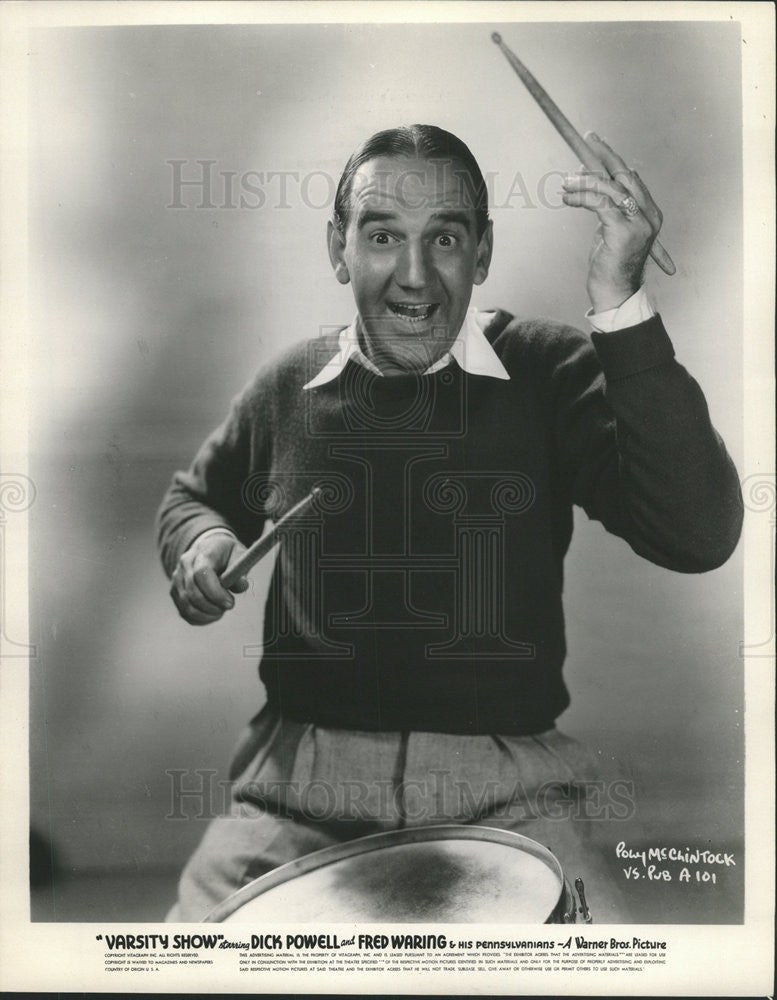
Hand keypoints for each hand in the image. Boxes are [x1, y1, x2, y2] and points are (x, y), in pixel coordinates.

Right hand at [170, 531, 248, 624]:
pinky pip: (184, 612)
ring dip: (206, 615)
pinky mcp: (175, 591)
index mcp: (202, 553)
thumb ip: (240, 571)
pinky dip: (199, 619)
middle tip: (228, 607)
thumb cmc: (228, 554)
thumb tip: (241, 585)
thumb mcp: (239, 556)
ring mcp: (177, 578)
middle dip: (212, 607)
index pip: (202, 574)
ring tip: (220, 611)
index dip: (215, 593)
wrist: (209, 548)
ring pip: (186, 605)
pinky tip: (212, 615)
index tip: (230, 603)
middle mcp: (185, 564)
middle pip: (193, 593)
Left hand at [561, 133, 663, 312]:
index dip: (613, 159)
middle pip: (624, 175)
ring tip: (565, 182)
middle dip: (604, 155)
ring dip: (584, 180)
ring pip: (609, 187)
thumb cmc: (610, 266)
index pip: (631, 178)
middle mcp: (649, 215)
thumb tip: (591, 182)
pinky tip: (567, 197)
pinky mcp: (622, 231)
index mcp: (650, 213)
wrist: (616, 294)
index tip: (597, 144)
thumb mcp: (611, 231)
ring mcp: (638, 223)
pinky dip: (581, 196)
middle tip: (587, 139)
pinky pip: (599, 202)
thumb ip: (608, 209)